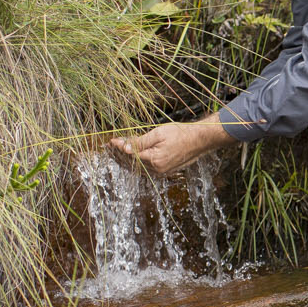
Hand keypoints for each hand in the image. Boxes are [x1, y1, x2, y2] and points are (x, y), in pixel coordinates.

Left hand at [112, 117, 230, 175]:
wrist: (199, 140)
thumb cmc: (180, 134)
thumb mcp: (158, 134)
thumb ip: (140, 142)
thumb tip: (124, 148)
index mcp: (154, 160)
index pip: (130, 155)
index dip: (119, 148)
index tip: (111, 141)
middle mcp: (157, 170)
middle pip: (132, 164)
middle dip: (119, 155)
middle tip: (109, 148)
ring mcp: (162, 172)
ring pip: (138, 168)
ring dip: (126, 161)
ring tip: (116, 153)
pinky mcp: (165, 171)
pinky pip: (146, 170)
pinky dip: (136, 164)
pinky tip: (131, 158)